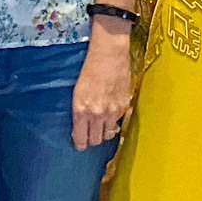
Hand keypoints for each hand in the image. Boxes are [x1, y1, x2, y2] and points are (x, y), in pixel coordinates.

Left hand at [72, 23, 133, 150]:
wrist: (109, 55)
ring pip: (108, 134)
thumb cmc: (89, 69)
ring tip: (100, 125)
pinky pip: (118, 122)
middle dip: (91, 139)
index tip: (80, 145)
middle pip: (95, 140)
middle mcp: (97, 114)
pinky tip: (110, 110)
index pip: (81, 138)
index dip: (80, 144)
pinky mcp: (124, 106)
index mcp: (81, 110)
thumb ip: (79, 111)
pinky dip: (113, 120)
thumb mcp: (77, 92)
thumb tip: (81, 127)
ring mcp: (112, 111)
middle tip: (89, 134)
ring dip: (103, 132)